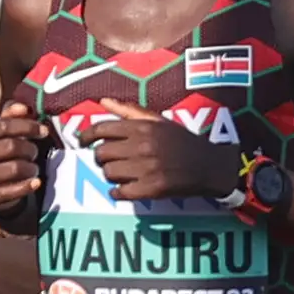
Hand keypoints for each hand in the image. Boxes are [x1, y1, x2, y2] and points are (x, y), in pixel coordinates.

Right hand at [0, 100, 48, 208]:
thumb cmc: (1, 156)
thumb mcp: (4, 135)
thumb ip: (12, 118)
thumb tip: (23, 107)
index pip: (2, 126)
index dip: (26, 126)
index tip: (43, 131)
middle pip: (10, 146)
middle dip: (29, 149)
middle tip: (34, 153)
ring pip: (13, 168)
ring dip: (30, 168)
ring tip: (32, 168)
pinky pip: (9, 191)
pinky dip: (26, 186)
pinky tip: (36, 182)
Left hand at [80, 102, 230, 201]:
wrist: (211, 166)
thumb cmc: (183, 142)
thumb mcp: (159, 121)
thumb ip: (129, 111)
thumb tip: (102, 101)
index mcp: (142, 127)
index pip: (101, 129)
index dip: (86, 136)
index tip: (82, 141)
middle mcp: (142, 146)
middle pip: (101, 153)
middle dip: (101, 158)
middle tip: (110, 160)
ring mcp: (146, 168)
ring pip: (109, 173)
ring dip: (111, 175)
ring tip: (121, 174)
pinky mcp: (152, 188)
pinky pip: (120, 192)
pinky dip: (118, 193)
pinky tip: (125, 189)